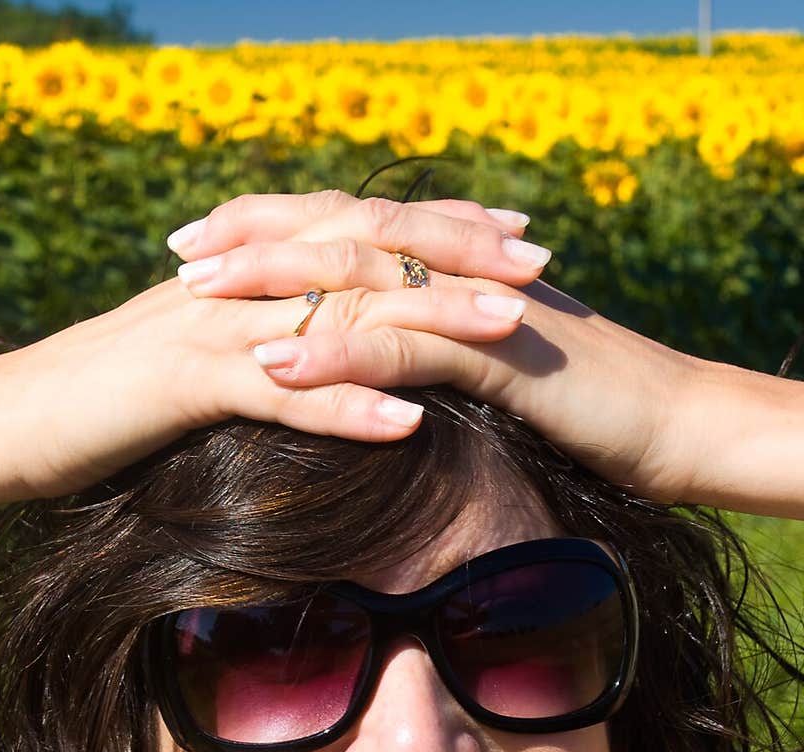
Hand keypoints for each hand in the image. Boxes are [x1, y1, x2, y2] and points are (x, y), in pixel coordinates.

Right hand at [0, 260, 530, 522]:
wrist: (23, 418)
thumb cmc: (118, 396)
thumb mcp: (210, 352)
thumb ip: (274, 337)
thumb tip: (340, 349)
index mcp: (253, 267)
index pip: (363, 229)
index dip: (442, 227)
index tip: (519, 237)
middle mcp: (243, 278)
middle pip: (368, 252)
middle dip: (459, 255)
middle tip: (541, 266)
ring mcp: (217, 323)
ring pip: (340, 310)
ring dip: (429, 318)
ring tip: (511, 330)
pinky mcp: (187, 381)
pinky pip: (281, 389)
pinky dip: (347, 403)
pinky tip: (410, 419)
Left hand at [167, 190, 694, 504]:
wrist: (672, 425)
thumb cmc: (583, 408)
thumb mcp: (492, 374)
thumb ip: (436, 355)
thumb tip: (378, 373)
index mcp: (449, 267)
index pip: (347, 227)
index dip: (273, 228)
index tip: (203, 245)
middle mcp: (454, 268)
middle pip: (337, 232)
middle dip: (252, 239)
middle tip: (178, 252)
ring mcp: (473, 303)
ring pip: (358, 275)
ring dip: (273, 283)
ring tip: (197, 296)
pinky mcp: (494, 352)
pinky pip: (403, 344)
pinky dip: (337, 351)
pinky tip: (277, 364)